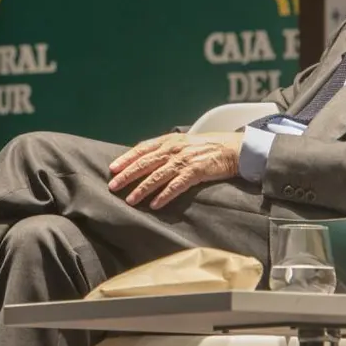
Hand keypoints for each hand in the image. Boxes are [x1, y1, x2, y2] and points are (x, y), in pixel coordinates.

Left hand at [107, 132, 241, 209]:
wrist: (233, 148)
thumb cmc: (206, 147)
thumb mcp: (183, 143)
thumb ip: (166, 150)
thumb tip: (145, 162)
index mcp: (169, 140)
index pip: (142, 149)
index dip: (126, 158)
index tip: (112, 168)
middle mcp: (174, 149)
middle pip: (145, 163)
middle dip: (127, 175)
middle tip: (113, 187)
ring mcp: (184, 160)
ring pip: (157, 176)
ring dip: (142, 189)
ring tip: (130, 200)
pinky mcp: (196, 171)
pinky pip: (176, 185)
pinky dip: (164, 195)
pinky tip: (155, 204)